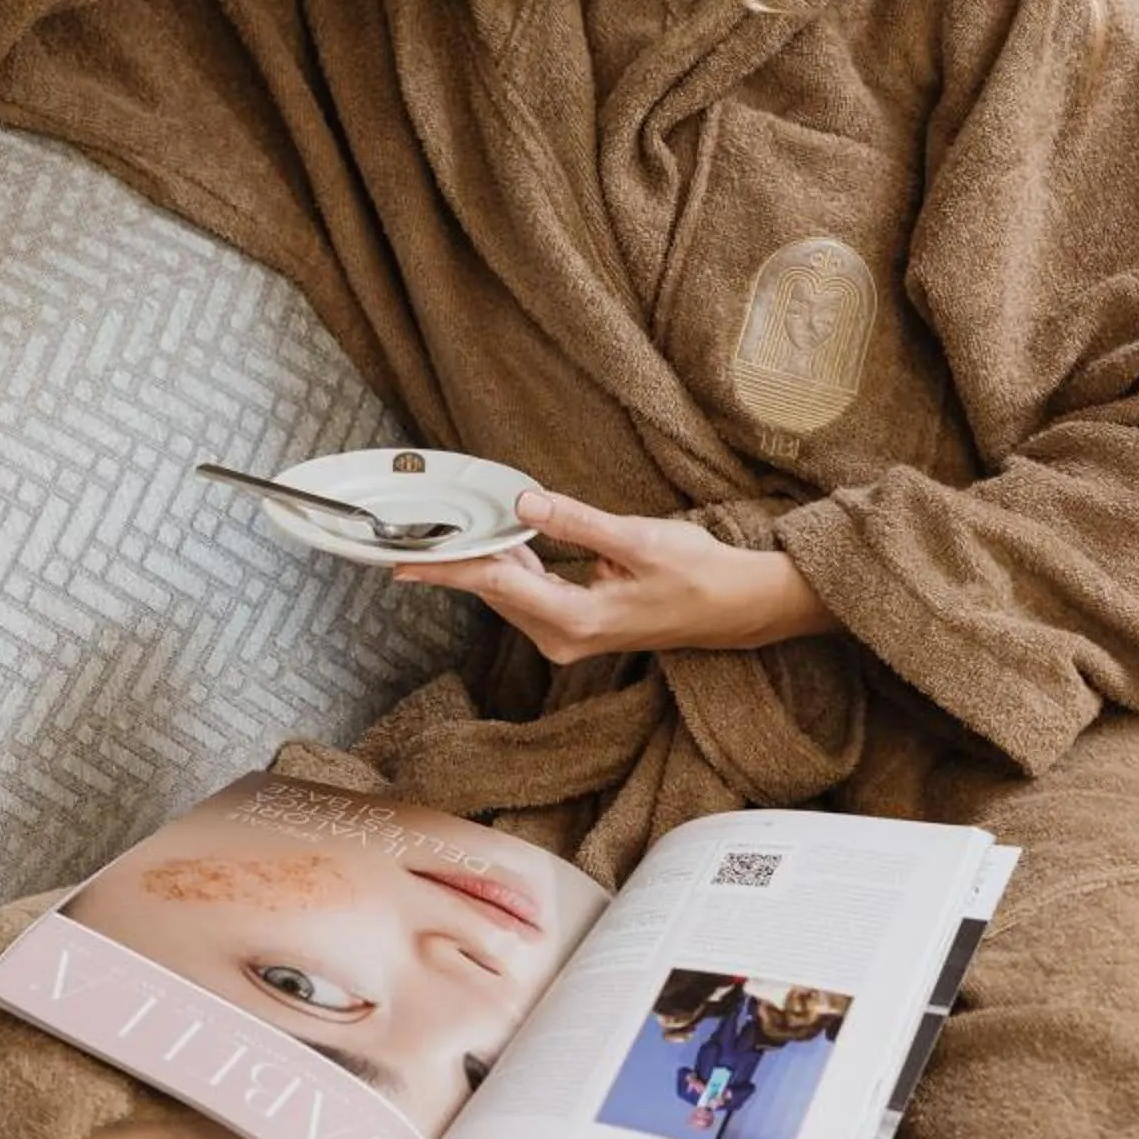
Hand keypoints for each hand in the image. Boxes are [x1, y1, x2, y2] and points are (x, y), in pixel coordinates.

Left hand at [390, 486, 833, 662]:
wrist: (734, 608)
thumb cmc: (696, 574)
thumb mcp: (637, 540)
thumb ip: (577, 522)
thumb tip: (524, 501)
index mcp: (576, 620)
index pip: (496, 584)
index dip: (449, 567)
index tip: (404, 562)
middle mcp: (564, 637)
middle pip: (495, 592)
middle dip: (456, 561)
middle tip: (414, 531)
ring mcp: (569, 636)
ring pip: (509, 593)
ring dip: (482, 562)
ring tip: (445, 531)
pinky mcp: (576, 625)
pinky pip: (528, 594)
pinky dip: (509, 567)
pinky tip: (498, 540)